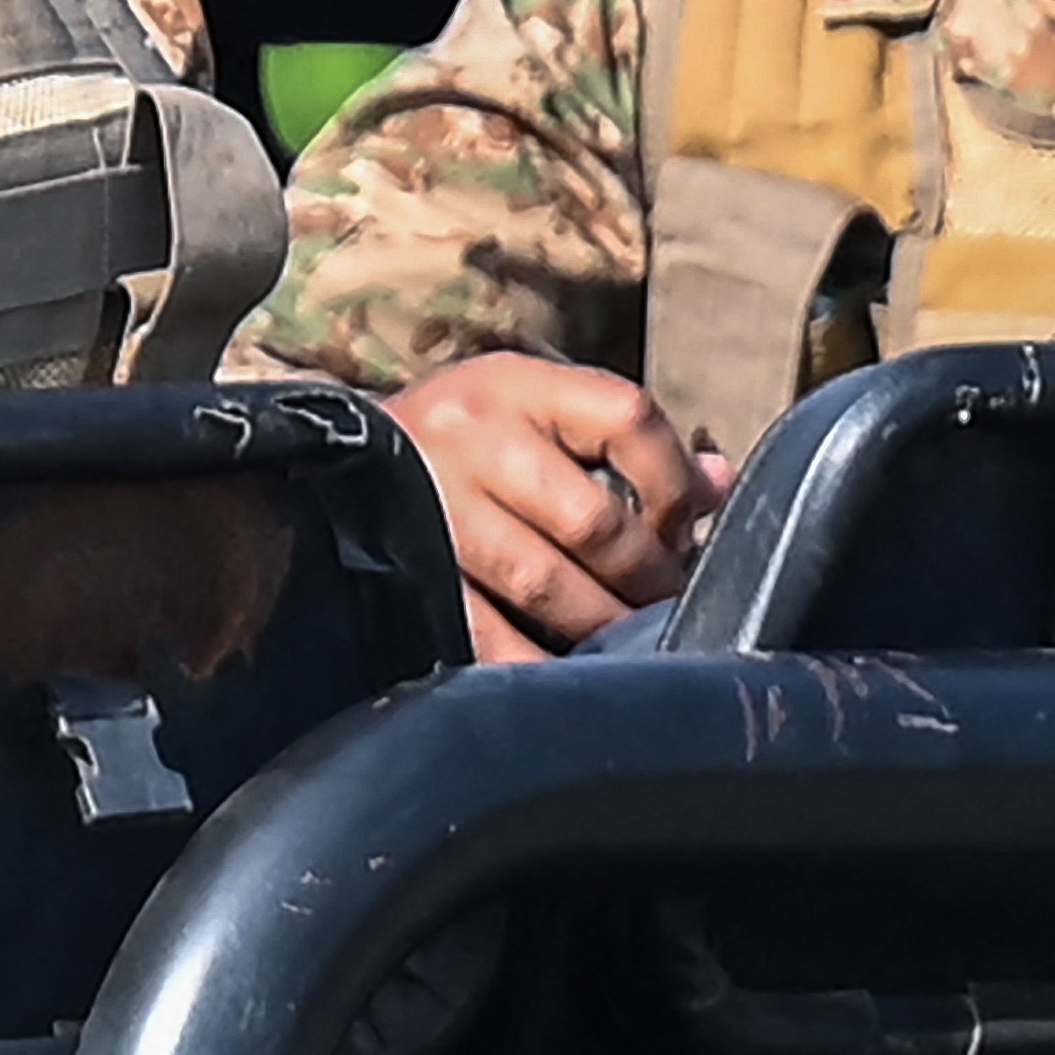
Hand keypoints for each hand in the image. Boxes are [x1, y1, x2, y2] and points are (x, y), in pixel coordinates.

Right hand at [382, 356, 726, 662]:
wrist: (337, 452)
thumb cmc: (461, 434)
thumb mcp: (534, 404)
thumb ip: (625, 440)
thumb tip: (717, 484)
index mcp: (515, 384)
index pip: (627, 417)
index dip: (675, 481)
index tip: (685, 524)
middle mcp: (470, 436)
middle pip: (592, 518)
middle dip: (647, 574)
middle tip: (663, 600)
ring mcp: (433, 507)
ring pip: (543, 582)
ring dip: (601, 622)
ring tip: (623, 636)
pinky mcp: (407, 570)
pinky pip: (482, 630)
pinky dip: (532, 660)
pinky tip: (562, 669)